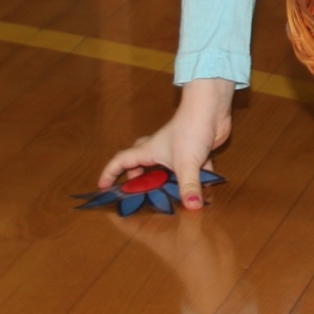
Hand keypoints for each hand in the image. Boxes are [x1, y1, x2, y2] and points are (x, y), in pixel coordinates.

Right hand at [96, 77, 233, 209]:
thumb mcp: (186, 163)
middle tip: (137, 192)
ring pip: (166, 167)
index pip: (121, 161)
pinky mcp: (196, 150)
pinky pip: (192, 167)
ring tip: (168, 196)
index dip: (110, 173)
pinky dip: (195, 178)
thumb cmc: (190, 129)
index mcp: (149, 150)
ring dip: (166, 179)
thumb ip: (188, 186)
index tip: (102, 186)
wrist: (211, 107)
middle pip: (141, 162)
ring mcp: (178, 149)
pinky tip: (203, 190)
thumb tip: (192, 207)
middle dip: (137, 176)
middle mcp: (161, 149)